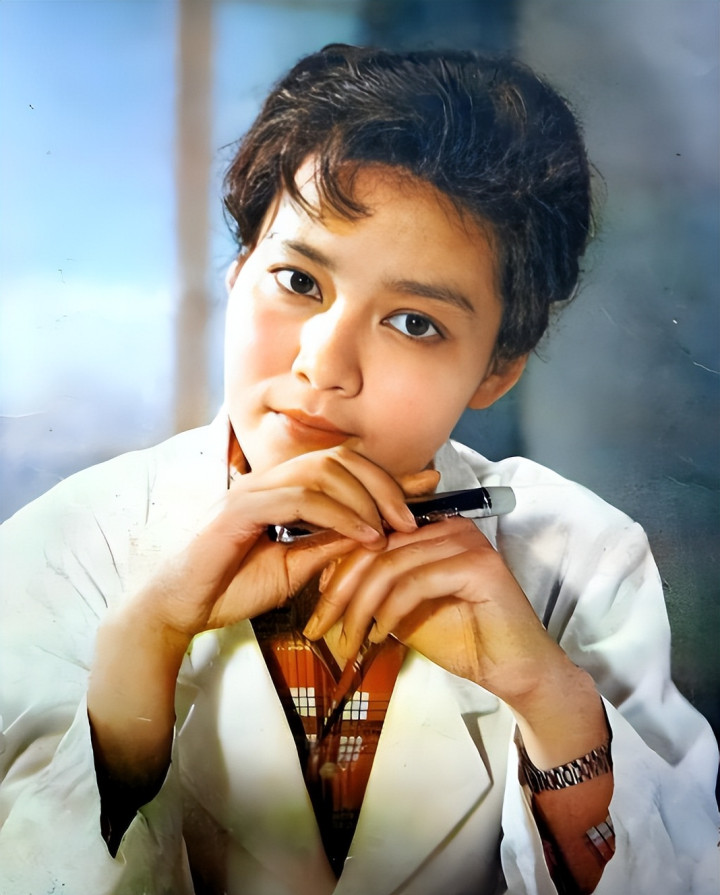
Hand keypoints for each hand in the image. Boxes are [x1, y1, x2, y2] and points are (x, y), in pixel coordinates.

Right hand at [128, 446, 439, 640]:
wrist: (180, 609)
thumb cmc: (232, 587)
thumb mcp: (296, 566)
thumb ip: (329, 544)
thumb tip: (374, 532)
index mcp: (282, 488)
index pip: (341, 464)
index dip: (386, 473)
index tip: (428, 484)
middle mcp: (269, 479)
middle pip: (339, 459)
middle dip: (383, 483)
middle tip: (412, 517)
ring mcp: (253, 490)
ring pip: (323, 471)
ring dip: (365, 499)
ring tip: (391, 530)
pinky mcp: (241, 509)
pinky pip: (301, 499)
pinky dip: (339, 515)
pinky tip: (364, 536)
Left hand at [303, 515, 562, 703]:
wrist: (513, 671)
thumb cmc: (462, 639)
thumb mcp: (402, 610)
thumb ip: (374, 589)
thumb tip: (325, 581)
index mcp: (432, 527)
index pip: (371, 536)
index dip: (337, 570)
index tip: (315, 609)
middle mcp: (449, 524)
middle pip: (375, 547)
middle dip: (340, 591)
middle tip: (319, 627)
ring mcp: (466, 540)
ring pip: (390, 564)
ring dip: (360, 606)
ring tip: (347, 640)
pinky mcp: (478, 564)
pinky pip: (415, 583)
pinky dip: (389, 611)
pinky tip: (378, 636)